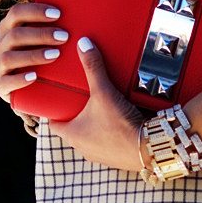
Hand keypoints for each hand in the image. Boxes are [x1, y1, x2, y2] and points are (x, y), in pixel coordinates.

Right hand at [0, 3, 68, 103]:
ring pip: (9, 57)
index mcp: (10, 27)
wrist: (37, 89)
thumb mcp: (52, 39)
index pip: (16, 12)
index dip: (35, 11)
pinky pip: (5, 82)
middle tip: (64, 37)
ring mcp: (0, 65)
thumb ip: (60, 26)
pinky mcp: (1, 86)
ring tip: (55, 55)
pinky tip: (35, 76)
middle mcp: (2, 44)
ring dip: (33, 55)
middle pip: (15, 35)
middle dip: (40, 34)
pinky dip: (20, 79)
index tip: (59, 14)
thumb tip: (85, 15)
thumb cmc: (50, 55)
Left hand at [48, 37, 146, 172]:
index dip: (56, 111)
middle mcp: (82, 148)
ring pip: (90, 138)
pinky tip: (120, 123)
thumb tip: (83, 44)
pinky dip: (111, 134)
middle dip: (78, 115)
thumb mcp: (104, 93)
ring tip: (103, 109)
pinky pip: (108, 144)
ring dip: (95, 126)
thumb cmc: (120, 125)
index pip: (53, 123)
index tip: (60, 100)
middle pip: (73, 129)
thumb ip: (93, 68)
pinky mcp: (116, 158)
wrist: (148, 148)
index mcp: (72, 135)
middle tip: (84, 99)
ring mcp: (99, 155)